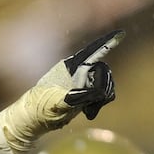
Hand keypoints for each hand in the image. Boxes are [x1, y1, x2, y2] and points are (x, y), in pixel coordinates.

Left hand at [0, 28, 124, 153]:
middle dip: (104, 87)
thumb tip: (92, 93)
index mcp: (69, 67)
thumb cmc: (39, 109)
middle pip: (103, 70)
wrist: (33, 119)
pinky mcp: (85, 92)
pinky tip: (89, 113)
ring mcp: (82, 81)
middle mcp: (77, 71)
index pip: (91, 52)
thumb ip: (73, 97)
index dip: (107, 43)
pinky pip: (102, 93)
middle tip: (93, 107)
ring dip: (102, 97)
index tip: (120, 34)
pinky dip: (100, 103)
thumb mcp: (55, 104)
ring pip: (105, 83)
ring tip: (89, 111)